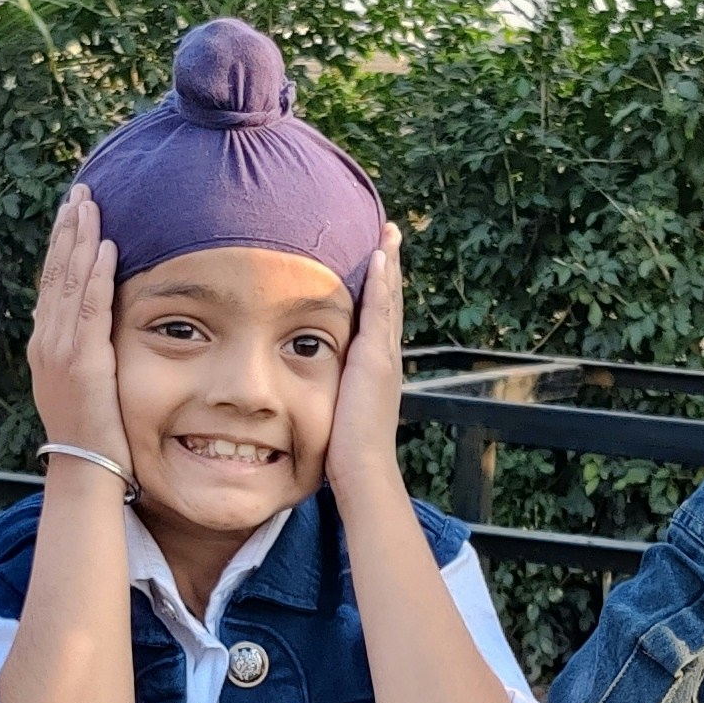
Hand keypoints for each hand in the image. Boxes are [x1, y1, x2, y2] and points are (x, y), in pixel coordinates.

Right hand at [26, 186, 126, 470]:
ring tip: (89, 204)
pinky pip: (89, 308)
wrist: (85, 469)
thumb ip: (81, 350)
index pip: (51, 283)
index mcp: (45, 345)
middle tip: (79, 193)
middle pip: (54, 273)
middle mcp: (46, 342)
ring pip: (68, 282)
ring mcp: (60, 351)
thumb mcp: (80, 384)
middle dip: (67, 229)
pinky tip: (105, 246)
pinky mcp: (83, 361)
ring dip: (79, 239)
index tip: (71, 213)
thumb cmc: (92, 433)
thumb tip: (84, 326)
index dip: (60, 245)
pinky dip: (95, 274)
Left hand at [324, 225, 409, 505]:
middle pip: (390, 301)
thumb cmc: (344, 453)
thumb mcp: (336, 413)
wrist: (360, 470)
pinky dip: (384, 282)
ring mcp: (384, 357)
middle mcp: (386, 358)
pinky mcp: (376, 359)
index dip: (381, 289)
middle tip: (391, 233)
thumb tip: (312, 392)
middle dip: (390, 267)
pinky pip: (382, 310)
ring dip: (390, 264)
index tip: (378, 260)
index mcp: (376, 369)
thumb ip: (330, 395)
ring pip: (390, 299)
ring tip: (390, 233)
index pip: (378, 319)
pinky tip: (381, 255)